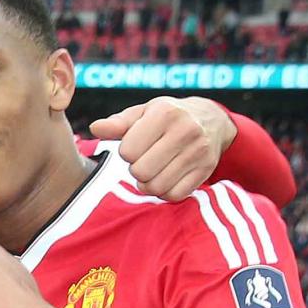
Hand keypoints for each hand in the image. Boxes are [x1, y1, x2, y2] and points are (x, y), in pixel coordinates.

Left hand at [90, 96, 232, 201]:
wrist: (212, 120)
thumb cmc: (168, 117)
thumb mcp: (143, 113)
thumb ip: (118, 123)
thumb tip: (95, 128)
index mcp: (165, 113)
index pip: (128, 151)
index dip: (127, 152)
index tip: (137, 145)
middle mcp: (186, 130)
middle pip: (141, 172)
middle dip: (137, 169)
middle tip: (145, 160)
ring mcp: (199, 151)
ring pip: (157, 187)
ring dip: (149, 183)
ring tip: (155, 170)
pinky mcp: (206, 170)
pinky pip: (175, 195)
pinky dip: (166, 192)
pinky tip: (168, 177)